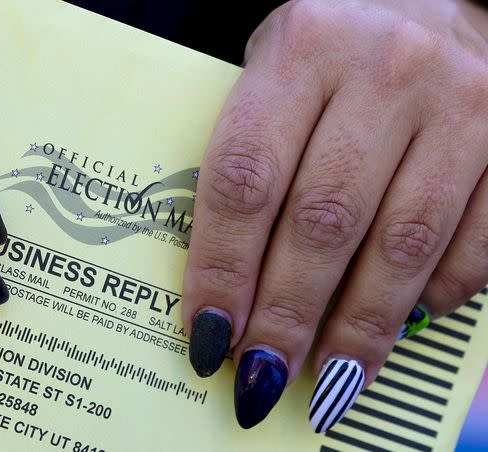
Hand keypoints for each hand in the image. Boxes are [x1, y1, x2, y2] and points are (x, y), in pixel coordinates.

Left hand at [182, 0, 487, 430]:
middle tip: (261, 374)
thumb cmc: (332, 51)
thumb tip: (229, 284)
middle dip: (286, 314)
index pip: (245, 179)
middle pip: (322, 221)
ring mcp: (459, 102)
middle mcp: (383, 70)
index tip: (208, 335)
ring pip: (402, 243)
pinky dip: (436, 294)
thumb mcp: (274, 73)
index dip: (222, 269)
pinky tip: (400, 323)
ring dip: (359, 326)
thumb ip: (251, 157)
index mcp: (300, 50)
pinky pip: (477, 240)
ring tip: (328, 380)